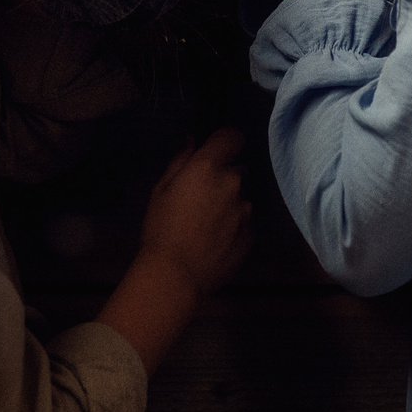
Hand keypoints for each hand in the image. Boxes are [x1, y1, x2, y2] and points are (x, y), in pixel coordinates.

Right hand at [134, 126, 253, 295]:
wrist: (175, 275)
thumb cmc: (160, 228)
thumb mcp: (160, 190)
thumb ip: (180, 161)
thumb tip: (193, 141)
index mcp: (208, 167)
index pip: (232, 136)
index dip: (224, 142)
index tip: (215, 153)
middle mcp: (233, 183)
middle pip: (234, 171)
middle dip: (220, 180)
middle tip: (198, 202)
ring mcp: (245, 210)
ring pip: (239, 199)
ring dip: (227, 206)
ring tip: (205, 228)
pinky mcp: (251, 235)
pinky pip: (243, 223)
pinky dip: (232, 228)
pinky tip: (213, 243)